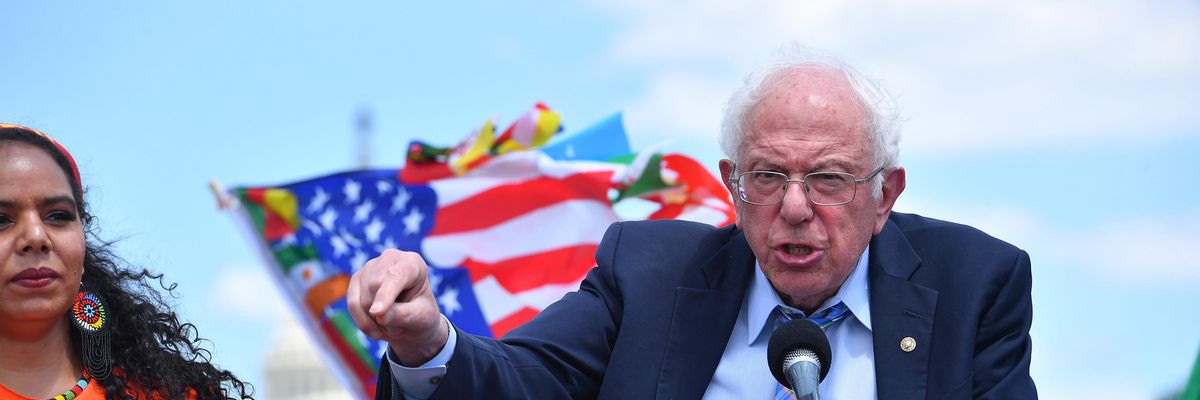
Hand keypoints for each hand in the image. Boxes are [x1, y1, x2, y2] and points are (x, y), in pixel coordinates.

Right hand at [347, 249, 448, 366]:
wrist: (412, 319)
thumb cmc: (421, 314)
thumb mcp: (420, 318)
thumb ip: (402, 315)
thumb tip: (377, 314)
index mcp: (412, 263)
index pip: (395, 276)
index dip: (385, 294)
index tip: (377, 313)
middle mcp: (389, 258)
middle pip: (374, 286)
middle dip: (382, 313)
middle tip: (399, 326)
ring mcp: (370, 266)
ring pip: (361, 298)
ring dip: (374, 320)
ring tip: (391, 326)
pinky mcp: (357, 279)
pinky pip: (352, 304)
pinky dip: (362, 322)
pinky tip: (376, 330)